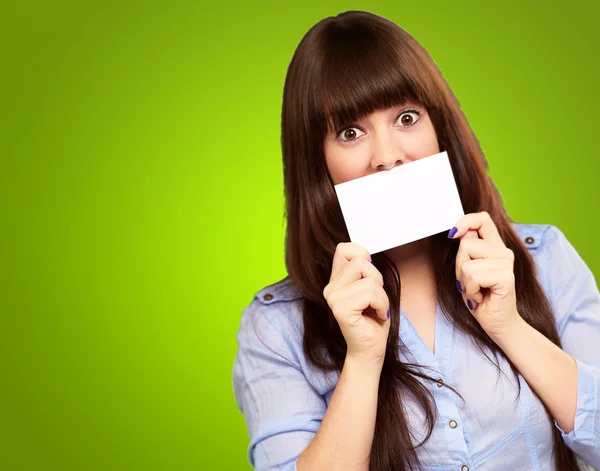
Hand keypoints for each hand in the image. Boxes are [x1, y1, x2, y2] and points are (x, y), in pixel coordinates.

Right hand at [323, 243, 390, 363]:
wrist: (370, 349)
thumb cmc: (373, 320)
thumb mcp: (371, 288)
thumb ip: (364, 270)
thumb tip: (366, 255)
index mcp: (336, 280)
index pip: (344, 249)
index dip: (361, 254)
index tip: (370, 275)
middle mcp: (330, 287)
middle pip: (360, 261)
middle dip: (377, 279)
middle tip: (376, 299)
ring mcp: (333, 298)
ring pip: (369, 279)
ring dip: (382, 296)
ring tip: (377, 309)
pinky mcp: (340, 308)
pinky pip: (370, 294)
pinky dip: (382, 305)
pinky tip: (377, 315)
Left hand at [449, 211, 522, 339]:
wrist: (497, 323)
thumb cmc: (481, 296)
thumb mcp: (467, 269)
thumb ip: (467, 250)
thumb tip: (461, 232)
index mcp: (494, 246)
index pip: (482, 219)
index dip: (465, 221)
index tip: (453, 234)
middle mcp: (503, 251)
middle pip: (466, 244)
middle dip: (459, 265)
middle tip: (470, 282)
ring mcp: (506, 263)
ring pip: (466, 262)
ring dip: (464, 281)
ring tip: (476, 290)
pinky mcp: (505, 277)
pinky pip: (473, 276)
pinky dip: (470, 290)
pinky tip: (480, 297)